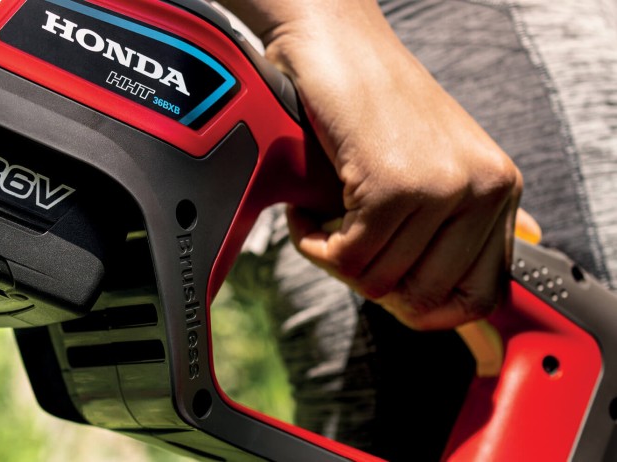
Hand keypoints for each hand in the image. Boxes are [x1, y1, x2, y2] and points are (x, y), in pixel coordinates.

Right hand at [217, 0, 522, 329]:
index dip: (427, 310)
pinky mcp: (393, 186)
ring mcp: (442, 187)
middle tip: (343, 244)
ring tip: (322, 216)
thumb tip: (449, 307)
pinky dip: (313, 243)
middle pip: (424, 299)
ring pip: (378, 282)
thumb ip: (448, 233)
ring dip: (334, 258)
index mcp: (499, 189)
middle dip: (370, 283)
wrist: (333, 43)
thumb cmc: (370, 105)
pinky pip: (346, 259)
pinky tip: (306, 211)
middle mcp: (483, 189)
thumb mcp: (429, 170)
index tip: (389, 295)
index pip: (480, 296)